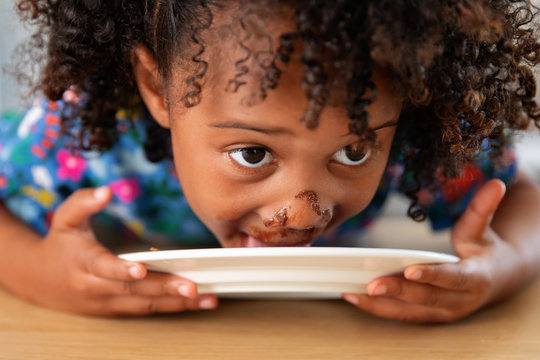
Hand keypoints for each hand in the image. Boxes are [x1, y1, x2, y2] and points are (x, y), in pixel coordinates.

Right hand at [21, 187, 217, 315]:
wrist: (41, 281)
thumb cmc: (60, 245)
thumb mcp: (65, 219)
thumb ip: (83, 202)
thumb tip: (105, 191)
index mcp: (84, 263)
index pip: (103, 267)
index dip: (121, 269)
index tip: (140, 268)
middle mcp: (97, 287)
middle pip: (133, 289)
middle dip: (164, 288)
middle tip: (192, 287)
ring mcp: (108, 302)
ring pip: (145, 304)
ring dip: (177, 303)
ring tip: (207, 298)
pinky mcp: (118, 309)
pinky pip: (147, 309)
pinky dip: (173, 307)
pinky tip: (197, 302)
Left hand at [343, 179, 521, 322]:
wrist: (493, 280)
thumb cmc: (482, 251)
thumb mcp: (483, 229)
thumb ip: (483, 209)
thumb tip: (495, 183)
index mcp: (475, 278)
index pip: (452, 277)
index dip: (432, 274)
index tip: (409, 270)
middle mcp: (458, 301)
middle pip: (426, 298)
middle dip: (398, 291)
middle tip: (371, 284)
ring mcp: (442, 312)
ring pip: (409, 311)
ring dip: (379, 304)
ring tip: (352, 292)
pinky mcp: (427, 316)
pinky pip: (399, 314)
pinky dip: (376, 308)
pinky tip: (352, 296)